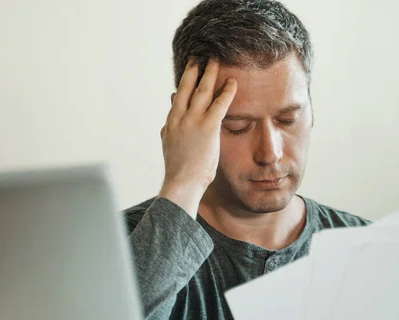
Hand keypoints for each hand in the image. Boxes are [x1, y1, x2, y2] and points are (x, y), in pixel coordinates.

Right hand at [158, 57, 236, 217]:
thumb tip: (166, 124)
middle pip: (186, 88)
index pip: (178, 98)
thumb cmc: (179, 171)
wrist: (182, 182)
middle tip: (199, 57)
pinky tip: (232, 82)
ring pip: (202, 91)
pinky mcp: (207, 127)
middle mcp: (179, 118)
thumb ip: (168, 132)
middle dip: (193, 70)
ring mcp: (192, 121)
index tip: (189, 72)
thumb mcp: (169, 147)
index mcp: (170, 124)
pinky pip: (219, 104)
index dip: (184, 84)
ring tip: (215, 60)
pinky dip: (226, 92)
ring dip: (209, 74)